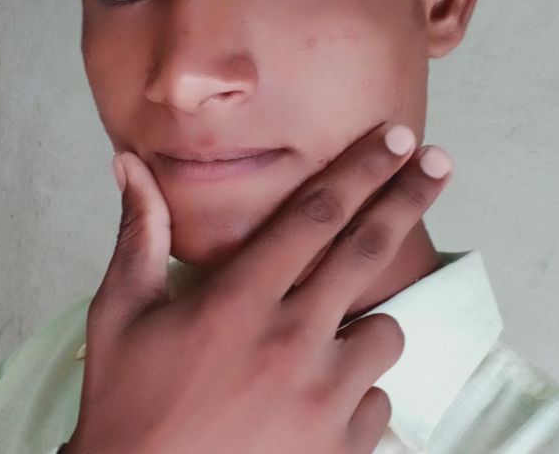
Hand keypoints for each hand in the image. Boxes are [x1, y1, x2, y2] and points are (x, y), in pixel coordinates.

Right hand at [64, 123, 451, 453]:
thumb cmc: (129, 406)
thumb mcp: (120, 316)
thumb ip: (139, 235)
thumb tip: (128, 163)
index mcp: (240, 300)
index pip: (315, 214)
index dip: (360, 169)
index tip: (395, 136)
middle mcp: (293, 340)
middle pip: (367, 251)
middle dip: (407, 198)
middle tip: (438, 164)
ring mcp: (324, 400)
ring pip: (383, 334)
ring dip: (365, 325)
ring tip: (325, 339)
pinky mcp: (342, 452)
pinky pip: (377, 402)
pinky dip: (355, 394)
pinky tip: (314, 403)